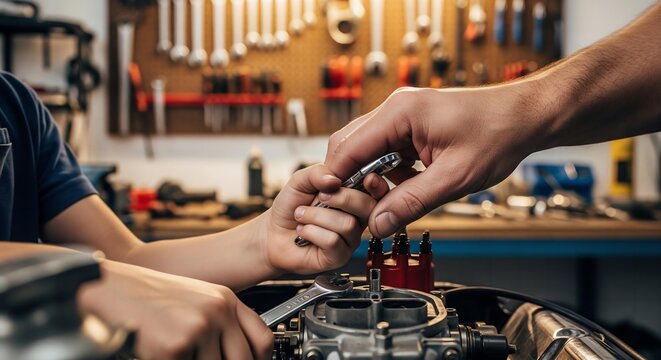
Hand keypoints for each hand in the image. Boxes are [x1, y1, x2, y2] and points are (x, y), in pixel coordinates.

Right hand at [77, 260, 272, 359]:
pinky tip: (159, 352)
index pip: (262, 340)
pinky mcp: (173, 346)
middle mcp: (217, 312)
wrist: (109, 289)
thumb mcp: (195, 302)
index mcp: (225, 300)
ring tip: (177, 351)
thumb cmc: (147, 297)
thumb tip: (237, 354)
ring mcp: (197, 329)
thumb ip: (220, 325)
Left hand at [261, 164, 388, 273]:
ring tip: (302, 216)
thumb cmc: (290, 207)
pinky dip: (312, 232)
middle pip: (368, 207)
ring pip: (347, 225)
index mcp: (353, 196)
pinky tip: (303, 231)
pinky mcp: (338, 257)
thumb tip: (335, 180)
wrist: (273, 233)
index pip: (377, 190)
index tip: (367, 179)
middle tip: (320, 197)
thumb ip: (318, 173)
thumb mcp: (301, 181)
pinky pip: (334, 242)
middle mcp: (356, 218)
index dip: (376, 185)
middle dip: (343, 198)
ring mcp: (349, 239)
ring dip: (317, 217)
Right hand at [325, 85, 542, 237]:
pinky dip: (388, 174)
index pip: (349, 147)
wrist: (525, 118)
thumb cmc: (498, 134)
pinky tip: (404, 188)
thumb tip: (378, 224)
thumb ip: (411, 202)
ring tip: (389, 201)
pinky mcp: (413, 127)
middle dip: (353, 180)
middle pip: (351, 146)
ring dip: (372, 178)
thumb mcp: (453, 177)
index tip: (332, 205)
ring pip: (368, 151)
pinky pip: (387, 152)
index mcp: (401, 112)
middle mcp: (396, 109)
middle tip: (363, 209)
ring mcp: (403, 116)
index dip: (336, 178)